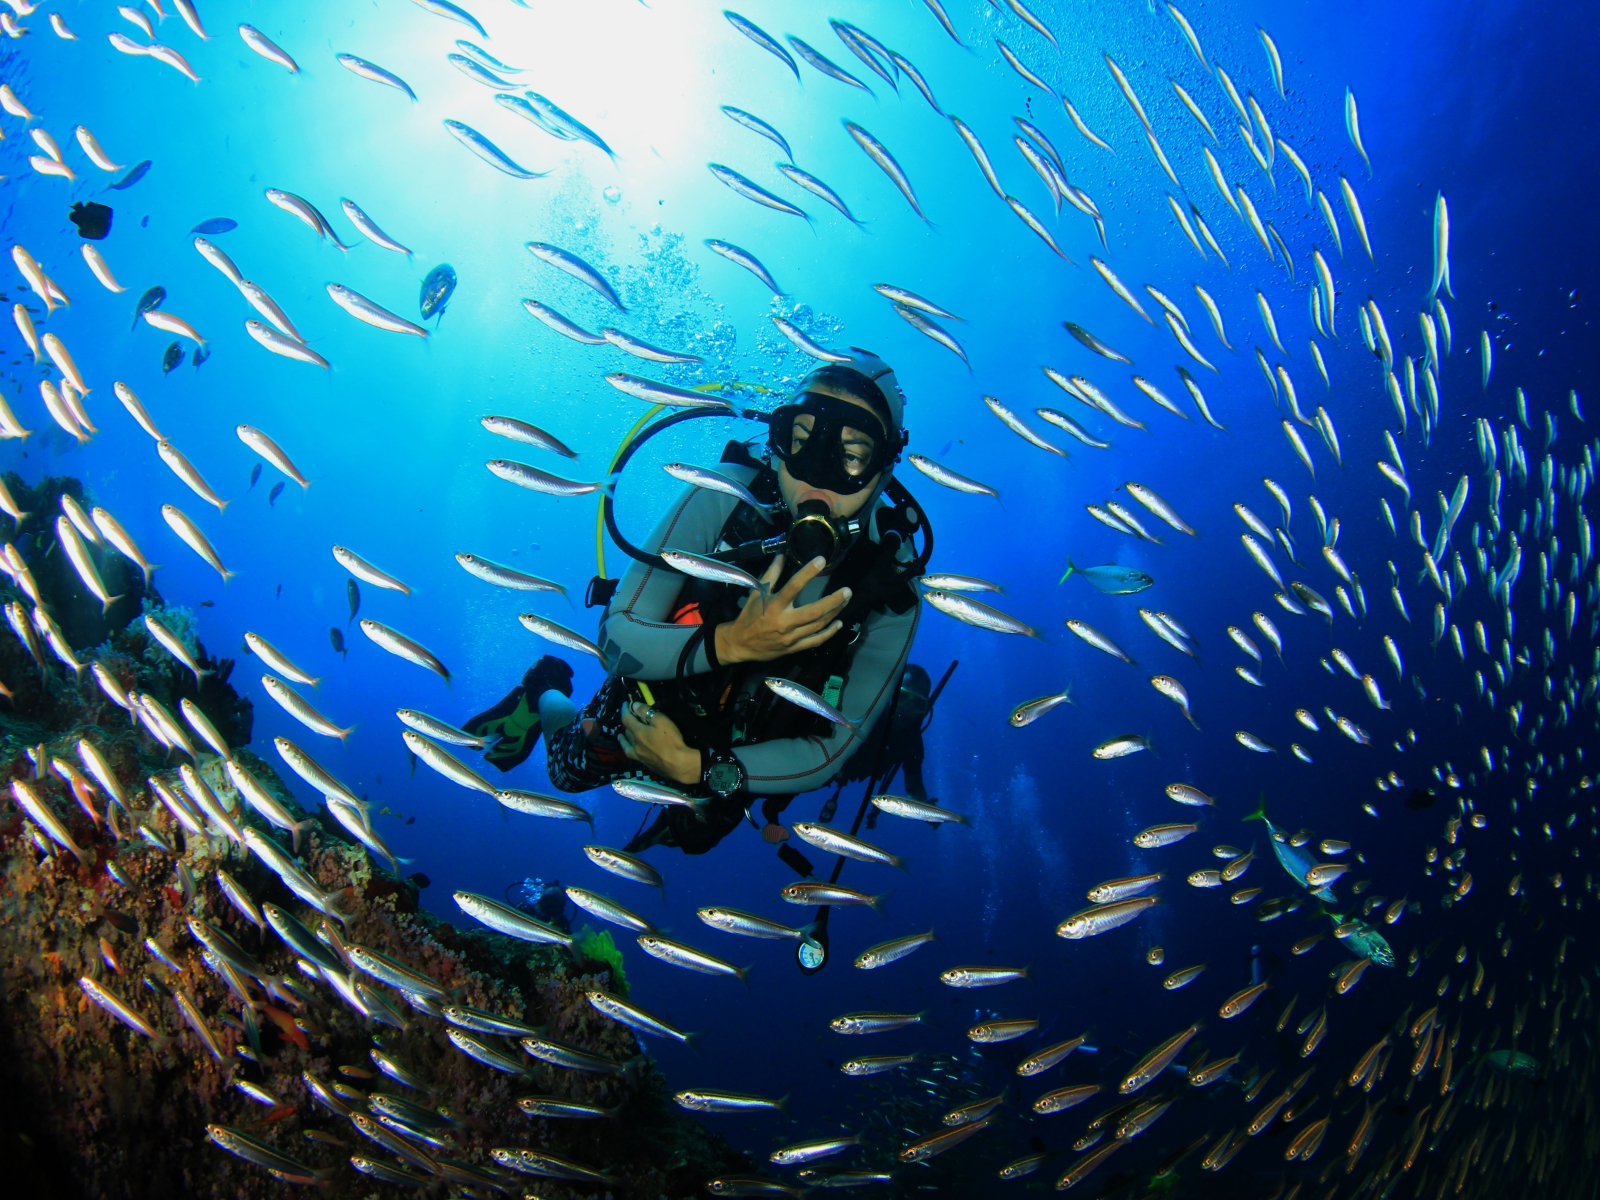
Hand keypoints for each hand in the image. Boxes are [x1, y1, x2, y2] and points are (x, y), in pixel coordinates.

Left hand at [618, 701, 701, 784]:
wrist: (678, 764)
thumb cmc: (671, 740)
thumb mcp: (661, 721)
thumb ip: (646, 712)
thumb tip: (634, 706)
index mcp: (638, 732)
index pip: (626, 718)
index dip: (625, 710)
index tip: (625, 703)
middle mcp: (635, 744)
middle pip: (627, 731)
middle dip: (626, 723)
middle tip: (630, 718)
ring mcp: (639, 756)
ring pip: (626, 745)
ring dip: (623, 738)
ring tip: (621, 735)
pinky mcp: (645, 764)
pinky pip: (632, 755)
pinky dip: (629, 749)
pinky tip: (633, 750)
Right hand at [713, 555, 848, 664]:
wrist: (740, 644)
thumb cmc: (749, 616)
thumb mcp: (756, 593)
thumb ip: (771, 574)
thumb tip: (782, 555)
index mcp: (774, 605)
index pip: (793, 586)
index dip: (808, 573)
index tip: (821, 561)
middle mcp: (784, 621)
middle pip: (814, 611)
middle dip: (833, 601)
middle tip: (847, 591)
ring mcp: (790, 637)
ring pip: (818, 625)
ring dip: (834, 613)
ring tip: (845, 601)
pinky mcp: (794, 648)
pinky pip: (815, 641)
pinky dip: (829, 633)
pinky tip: (838, 623)